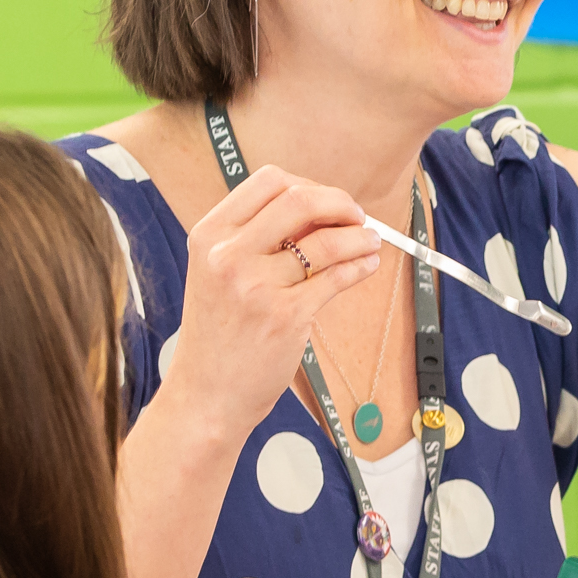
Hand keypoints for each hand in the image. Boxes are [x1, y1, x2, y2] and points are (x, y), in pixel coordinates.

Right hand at [166, 163, 386, 441]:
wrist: (206, 395)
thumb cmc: (218, 334)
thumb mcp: (218, 274)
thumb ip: (255, 239)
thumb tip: (320, 210)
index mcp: (210, 235)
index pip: (269, 182)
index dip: (309, 185)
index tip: (327, 202)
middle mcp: (228, 255)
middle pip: (299, 200)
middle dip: (340, 203)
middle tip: (356, 216)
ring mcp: (256, 286)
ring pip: (326, 241)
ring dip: (359, 236)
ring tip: (371, 241)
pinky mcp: (284, 317)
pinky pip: (336, 279)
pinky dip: (360, 266)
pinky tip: (367, 266)